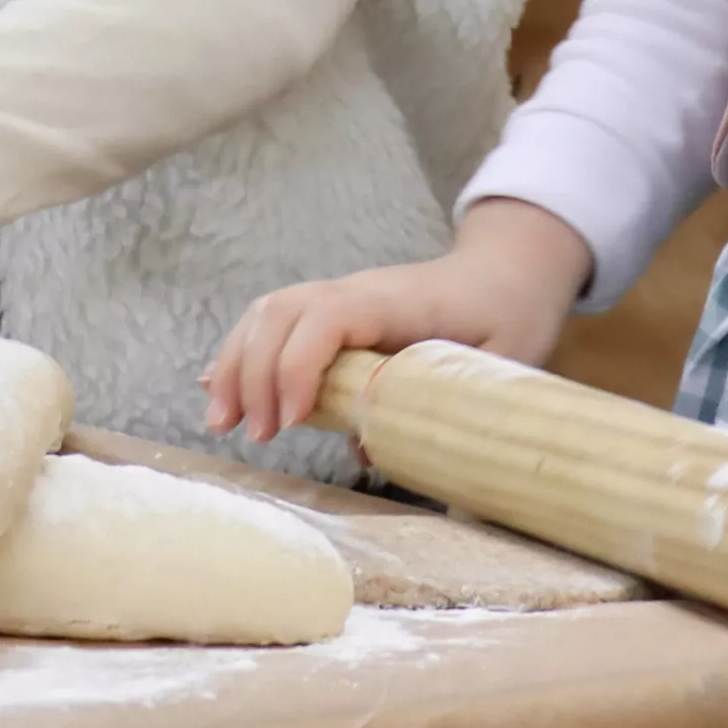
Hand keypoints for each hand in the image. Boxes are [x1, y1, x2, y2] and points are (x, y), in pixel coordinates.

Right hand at [203, 196, 595, 444]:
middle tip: (253, 436)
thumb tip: (370, 453)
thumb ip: (444, 406)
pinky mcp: (332, 310)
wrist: (505, 274)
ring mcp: (339, 296)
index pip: (325, 319)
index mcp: (394, 300)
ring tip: (223, 422)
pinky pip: (274, 322)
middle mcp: (356, 290)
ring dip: (237, 365)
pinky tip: (222, 390)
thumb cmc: (505, 318)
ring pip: (267, 314)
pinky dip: (244, 354)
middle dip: (253, 374)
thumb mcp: (495, 366)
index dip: (299, 367)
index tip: (293, 422)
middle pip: (280, 313)